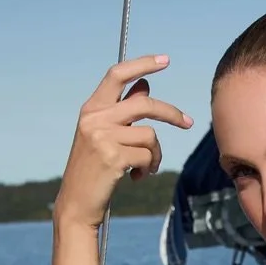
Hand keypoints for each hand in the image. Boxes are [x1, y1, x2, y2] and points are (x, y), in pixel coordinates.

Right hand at [54, 54, 194, 228]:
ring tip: (147, 167)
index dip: (142, 64)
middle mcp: (94, 118)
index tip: (165, 60)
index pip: (117, 75)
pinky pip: (148, 156)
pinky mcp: (113, 158)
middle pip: (145, 104)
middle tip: (189, 123)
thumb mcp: (104, 135)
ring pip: (150, 135)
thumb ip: (122, 111)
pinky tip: (137, 177)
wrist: (76, 204)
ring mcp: (103, 137)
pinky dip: (149, 168)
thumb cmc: (93, 170)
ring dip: (156, 154)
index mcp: (90, 109)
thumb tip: (145, 86)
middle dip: (171, 113)